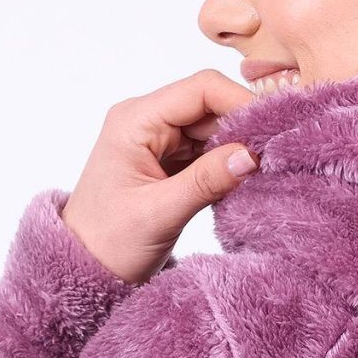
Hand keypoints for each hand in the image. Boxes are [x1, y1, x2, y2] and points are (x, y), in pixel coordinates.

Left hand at [59, 68, 260, 286]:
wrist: (85, 268)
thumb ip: (206, 181)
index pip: (200, 89)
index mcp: (135, 121)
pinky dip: (225, 164)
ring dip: (236, 148)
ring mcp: (157, 140)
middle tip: (273, 158)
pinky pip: (206, 150)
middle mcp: (146, 120)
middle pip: (209, 106)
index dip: (240, 103)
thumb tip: (251, 156)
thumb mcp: (160, 213)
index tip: (272, 130)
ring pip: (212, 128)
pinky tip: (241, 182)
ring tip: (260, 174)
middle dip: (242, 128)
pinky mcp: (167, 161)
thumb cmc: (109, 242)